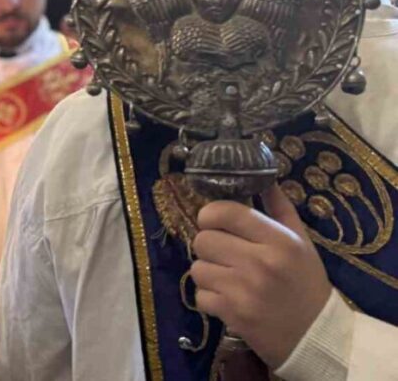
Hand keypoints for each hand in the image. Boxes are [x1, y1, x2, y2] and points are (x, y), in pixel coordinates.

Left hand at [190, 185, 331, 367]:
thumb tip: (263, 178)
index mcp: (279, 240)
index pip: (226, 212)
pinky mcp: (232, 314)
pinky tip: (228, 298)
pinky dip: (209, 297)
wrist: (317, 336)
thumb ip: (279, 208)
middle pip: (203, 239)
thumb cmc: (306, 284)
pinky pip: (199, 295)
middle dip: (209, 245)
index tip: (215, 222)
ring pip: (197, 267)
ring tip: (227, 278)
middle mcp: (260, 262)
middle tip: (224, 254)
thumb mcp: (302, 243)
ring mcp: (244, 290)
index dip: (211, 214)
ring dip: (207, 272)